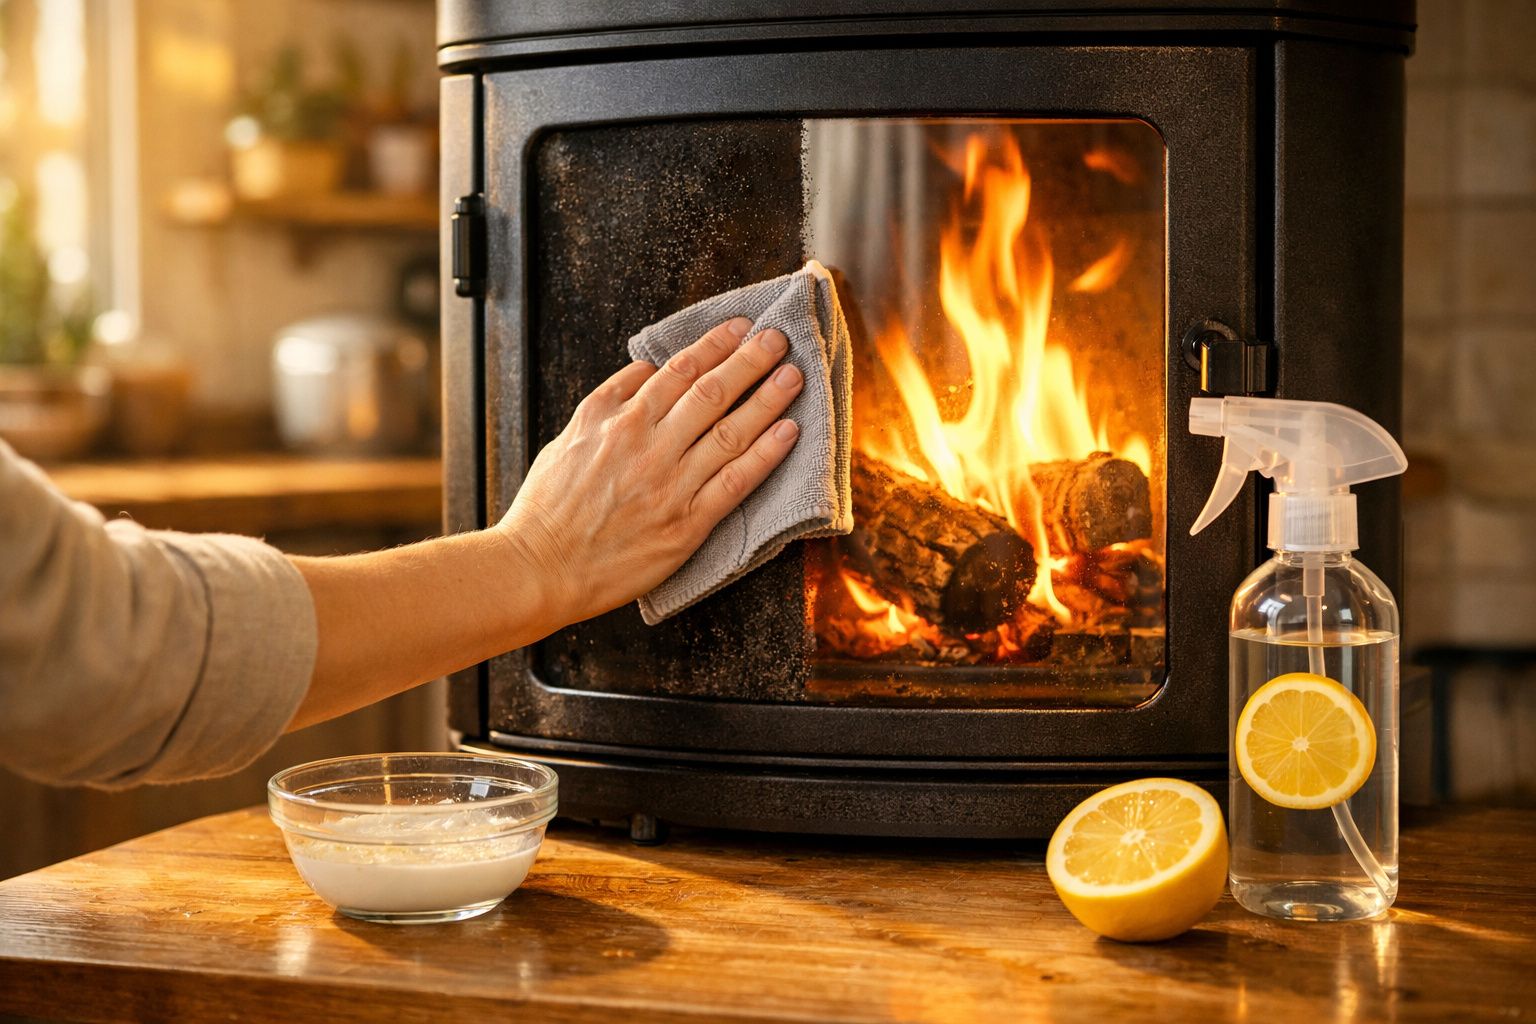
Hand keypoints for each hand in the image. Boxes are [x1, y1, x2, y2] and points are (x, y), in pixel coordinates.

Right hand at [497, 316, 803, 626]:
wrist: (540, 568)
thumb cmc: (549, 508)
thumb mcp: (569, 436)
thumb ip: (609, 400)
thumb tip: (647, 369)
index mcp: (617, 421)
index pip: (678, 371)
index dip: (714, 345)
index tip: (740, 328)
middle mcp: (647, 447)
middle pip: (711, 392)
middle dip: (750, 361)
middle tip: (779, 339)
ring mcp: (669, 486)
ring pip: (729, 432)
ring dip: (766, 400)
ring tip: (793, 377)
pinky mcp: (685, 526)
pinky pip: (734, 483)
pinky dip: (765, 455)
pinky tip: (788, 433)